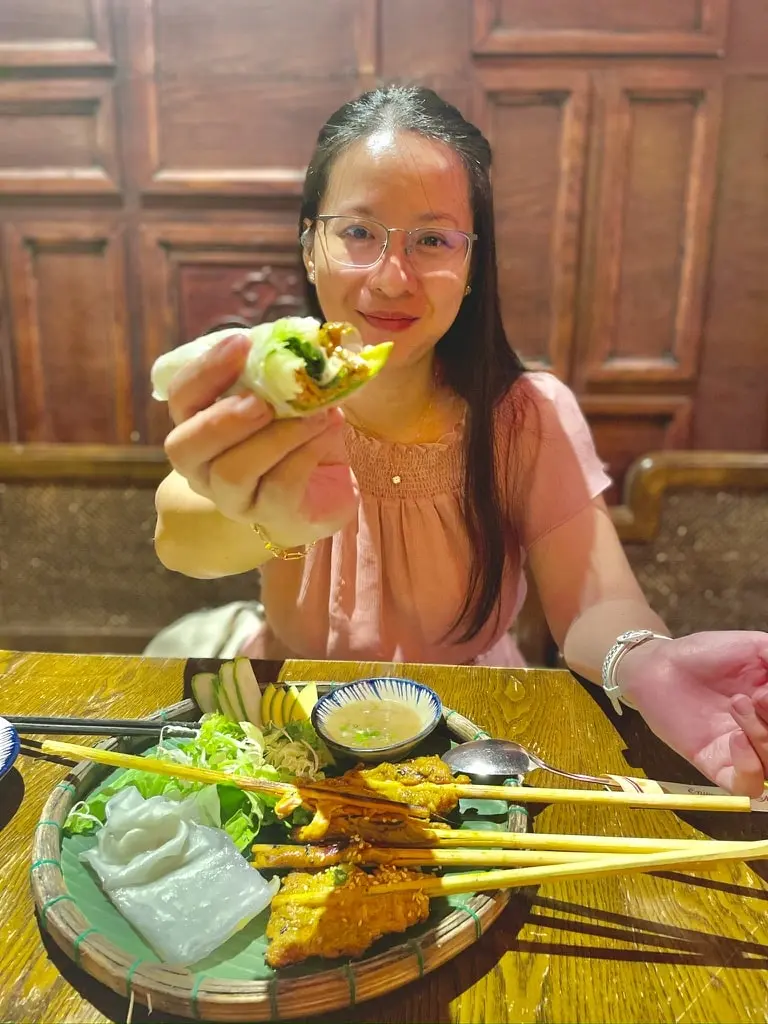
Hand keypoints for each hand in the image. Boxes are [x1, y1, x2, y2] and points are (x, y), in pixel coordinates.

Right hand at [163, 332, 358, 547]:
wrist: (329, 489)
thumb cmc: (298, 438)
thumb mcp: (288, 399)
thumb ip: (280, 374)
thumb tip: (301, 340)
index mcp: (199, 428)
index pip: (182, 398)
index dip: (205, 370)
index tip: (240, 343)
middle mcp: (203, 468)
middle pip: (185, 446)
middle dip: (223, 418)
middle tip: (263, 400)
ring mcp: (234, 498)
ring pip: (234, 471)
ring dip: (277, 437)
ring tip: (316, 413)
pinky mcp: (273, 516)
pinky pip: (279, 487)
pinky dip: (306, 453)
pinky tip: (330, 429)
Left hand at [620, 631, 767, 796]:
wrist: (660, 664)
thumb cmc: (705, 654)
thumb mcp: (755, 648)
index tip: (767, 691)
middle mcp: (765, 733)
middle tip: (760, 696)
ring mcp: (743, 752)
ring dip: (764, 737)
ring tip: (737, 703)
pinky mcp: (716, 765)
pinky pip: (746, 786)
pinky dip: (750, 767)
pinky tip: (736, 739)